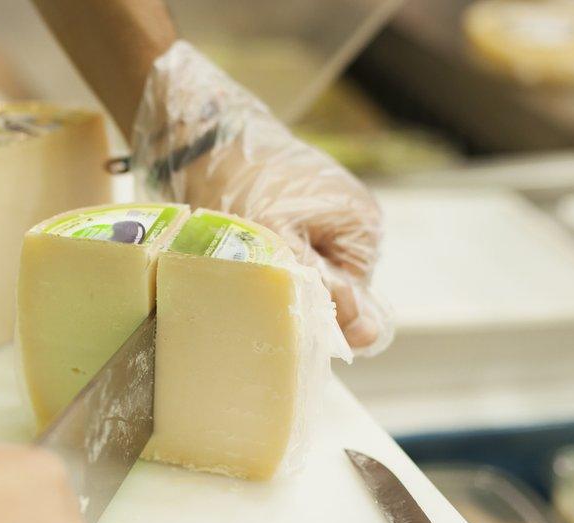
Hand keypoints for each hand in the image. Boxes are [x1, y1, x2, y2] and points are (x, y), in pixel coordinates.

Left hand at [130, 42, 391, 354]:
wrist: (204, 135)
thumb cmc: (239, 185)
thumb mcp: (278, 246)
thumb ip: (321, 289)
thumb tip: (368, 336)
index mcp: (362, 229)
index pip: (355, 304)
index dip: (317, 314)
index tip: (276, 308)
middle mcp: (356, 222)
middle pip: (333, 289)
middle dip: (297, 291)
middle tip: (254, 281)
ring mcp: (331, 214)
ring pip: (311, 273)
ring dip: (282, 275)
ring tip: (246, 256)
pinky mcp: (304, 209)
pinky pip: (296, 251)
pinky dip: (273, 256)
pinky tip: (246, 245)